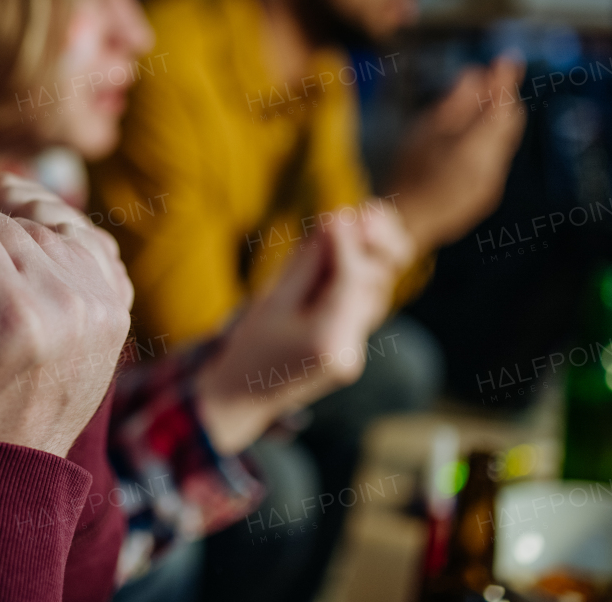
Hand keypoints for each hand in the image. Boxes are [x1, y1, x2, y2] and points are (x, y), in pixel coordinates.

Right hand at [193, 203, 411, 453]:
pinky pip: (360, 310)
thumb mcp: (271, 301)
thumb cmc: (247, 348)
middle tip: (358, 213)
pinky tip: (341, 260)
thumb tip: (334, 223)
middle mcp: (350, 351)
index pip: (350, 280)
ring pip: (371, 298)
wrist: (240, 399)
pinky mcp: (350, 353)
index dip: (347, 242)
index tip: (339, 212)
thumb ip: (306, 264)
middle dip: (364, 250)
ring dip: (363, 263)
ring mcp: (354, 355)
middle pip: (369, 287)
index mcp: (327, 341)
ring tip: (355, 229)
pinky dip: (354, 283)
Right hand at [388, 56, 525, 253]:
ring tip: (474, 105)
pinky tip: (464, 139)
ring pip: (503, 141)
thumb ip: (454, 104)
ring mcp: (492, 182)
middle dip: (502, 99)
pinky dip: (486, 142)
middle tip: (489, 79)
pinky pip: (494, 159)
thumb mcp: (424, 133)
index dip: (505, 80)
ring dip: (493, 121)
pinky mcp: (486, 194)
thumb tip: (474, 76)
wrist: (404, 224)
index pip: (500, 106)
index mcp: (476, 149)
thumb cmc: (406, 175)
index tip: (508, 58)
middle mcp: (492, 165)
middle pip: (509, 123)